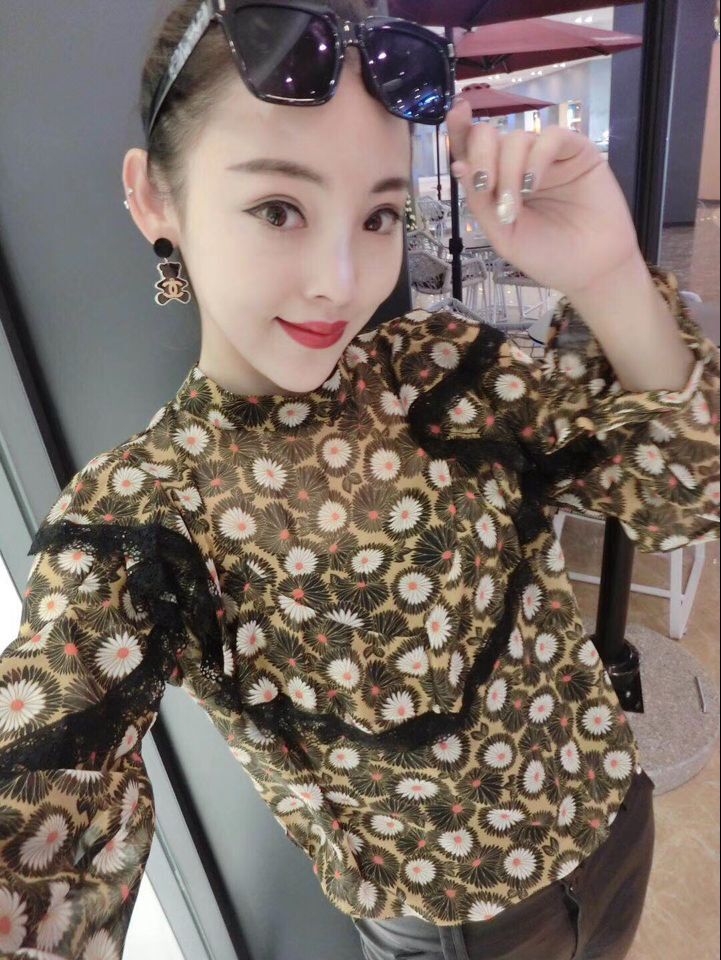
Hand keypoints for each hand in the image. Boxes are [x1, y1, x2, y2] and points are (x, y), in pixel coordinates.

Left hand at [446, 98, 645, 298]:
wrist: (591, 271)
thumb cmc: (547, 257)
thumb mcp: (503, 236)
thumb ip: (481, 204)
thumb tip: (459, 165)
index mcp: (498, 184)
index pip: (474, 150)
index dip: (461, 129)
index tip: (455, 113)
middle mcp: (520, 166)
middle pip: (492, 136)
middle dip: (482, 156)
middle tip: (485, 186)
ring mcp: (548, 158)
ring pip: (518, 138)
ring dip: (509, 170)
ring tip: (515, 204)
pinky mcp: (578, 153)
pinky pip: (552, 137)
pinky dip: (537, 158)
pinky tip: (532, 184)